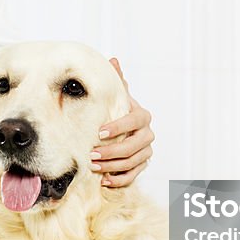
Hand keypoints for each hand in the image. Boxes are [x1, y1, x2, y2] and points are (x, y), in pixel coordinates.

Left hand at [90, 57, 153, 186]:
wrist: (125, 128)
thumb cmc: (118, 110)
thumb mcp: (117, 96)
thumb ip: (116, 81)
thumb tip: (113, 60)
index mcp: (142, 116)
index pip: (134, 121)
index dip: (118, 127)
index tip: (99, 133)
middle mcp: (147, 134)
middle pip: (135, 146)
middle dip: (113, 151)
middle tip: (92, 155)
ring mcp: (146, 151)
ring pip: (133, 162)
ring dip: (113, 166)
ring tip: (94, 167)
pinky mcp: (142, 165)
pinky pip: (134, 175)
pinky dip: (120, 179)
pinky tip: (105, 180)